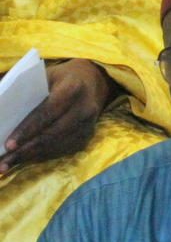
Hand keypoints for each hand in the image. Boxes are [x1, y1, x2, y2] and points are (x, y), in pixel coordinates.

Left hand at [0, 59, 113, 173]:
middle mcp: (85, 107)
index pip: (48, 112)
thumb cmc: (58, 79)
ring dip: (31, 157)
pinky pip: (63, 150)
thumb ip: (23, 90)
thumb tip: (1, 106)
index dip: (28, 129)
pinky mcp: (88, 135)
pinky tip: (26, 160)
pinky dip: (42, 156)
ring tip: (8, 165)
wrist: (90, 81)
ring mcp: (89, 123)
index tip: (8, 145)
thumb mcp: (43, 77)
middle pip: (52, 134)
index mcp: (72, 88)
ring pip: (57, 145)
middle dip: (25, 150)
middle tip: (3, 162)